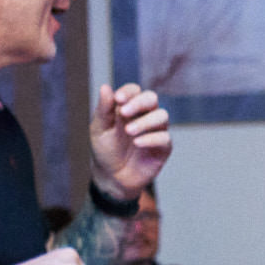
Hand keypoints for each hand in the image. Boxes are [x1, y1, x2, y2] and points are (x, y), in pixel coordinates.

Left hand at [88, 83, 171, 200]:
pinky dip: (151, 139)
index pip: (134, 91)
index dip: (129, 92)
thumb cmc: (105, 150)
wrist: (112, 177)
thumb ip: (104, 110)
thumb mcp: (100, 129)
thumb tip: (105, 87)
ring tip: (129, 132)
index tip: (118, 99)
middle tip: (125, 112)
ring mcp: (156, 131)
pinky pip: (164, 138)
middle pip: (152, 98)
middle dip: (139, 102)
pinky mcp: (163, 148)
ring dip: (145, 121)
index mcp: (129, 108)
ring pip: (162, 116)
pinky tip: (137, 143)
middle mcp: (145, 116)